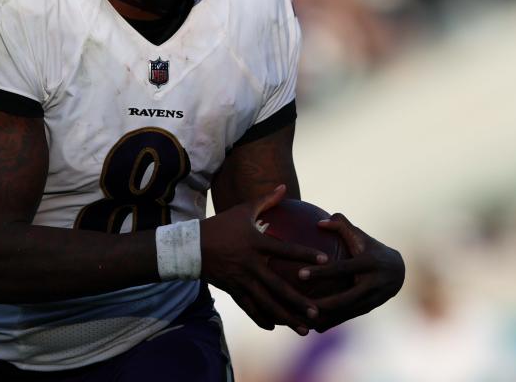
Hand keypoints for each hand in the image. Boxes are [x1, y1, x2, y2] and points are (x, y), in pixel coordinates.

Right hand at [200, 185, 327, 334]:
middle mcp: (250, 264)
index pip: (285, 249)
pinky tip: (274, 327)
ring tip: (303, 329)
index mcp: (256, 243)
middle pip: (278, 286)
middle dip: (298, 301)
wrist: (191, 246)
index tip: (324, 261)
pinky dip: (261, 318)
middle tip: (317, 312)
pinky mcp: (233, 290)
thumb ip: (265, 200)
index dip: (305, 254)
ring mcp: (241, 280)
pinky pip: (249, 307)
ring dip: (285, 317)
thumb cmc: (221, 225)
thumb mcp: (243, 210)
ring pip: (266, 303)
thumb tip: (283, 186)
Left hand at [298, 212, 404, 331]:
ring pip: (347, 312)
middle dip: (323, 304)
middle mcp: (373, 283)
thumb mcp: (360, 235)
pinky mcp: (370, 308)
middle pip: (346, 298)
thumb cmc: (371, 248)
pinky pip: (349, 317)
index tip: (300, 274)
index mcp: (368, 263)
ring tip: (304, 320)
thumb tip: (318, 222)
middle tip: (300, 305)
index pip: (341, 268)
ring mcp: (373, 299)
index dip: (321, 271)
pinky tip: (314, 328)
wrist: (400, 271)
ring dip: (326, 318)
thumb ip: (340, 225)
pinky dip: (333, 323)